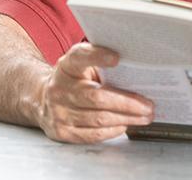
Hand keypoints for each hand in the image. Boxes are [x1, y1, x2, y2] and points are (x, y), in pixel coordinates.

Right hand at [33, 42, 155, 143]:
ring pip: (98, 119)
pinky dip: (112, 131)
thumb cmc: (74, 80)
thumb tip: (137, 68)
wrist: (43, 99)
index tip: (117, 58)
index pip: (80, 57)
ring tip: (144, 117)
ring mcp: (58, 112)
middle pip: (97, 97)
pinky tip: (124, 125)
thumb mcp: (82, 65)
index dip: (98, 56)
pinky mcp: (61, 131)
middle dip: (127, 103)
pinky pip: (92, 135)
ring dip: (126, 119)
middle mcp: (59, 88)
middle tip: (148, 105)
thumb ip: (101, 63)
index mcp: (67, 66)